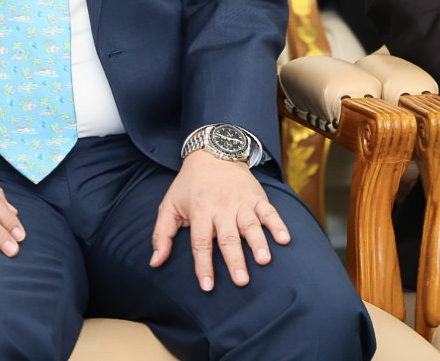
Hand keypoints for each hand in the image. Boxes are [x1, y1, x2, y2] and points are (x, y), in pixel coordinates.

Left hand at [150, 151, 289, 290]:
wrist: (213, 152)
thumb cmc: (189, 185)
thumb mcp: (169, 205)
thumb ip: (161, 235)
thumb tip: (154, 263)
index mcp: (199, 211)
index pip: (201, 242)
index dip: (203, 265)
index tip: (207, 286)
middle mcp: (222, 207)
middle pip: (228, 237)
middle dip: (235, 260)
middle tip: (241, 281)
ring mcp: (241, 202)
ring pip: (251, 225)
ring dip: (258, 243)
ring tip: (264, 261)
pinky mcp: (257, 197)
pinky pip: (269, 212)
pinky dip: (278, 225)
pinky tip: (284, 239)